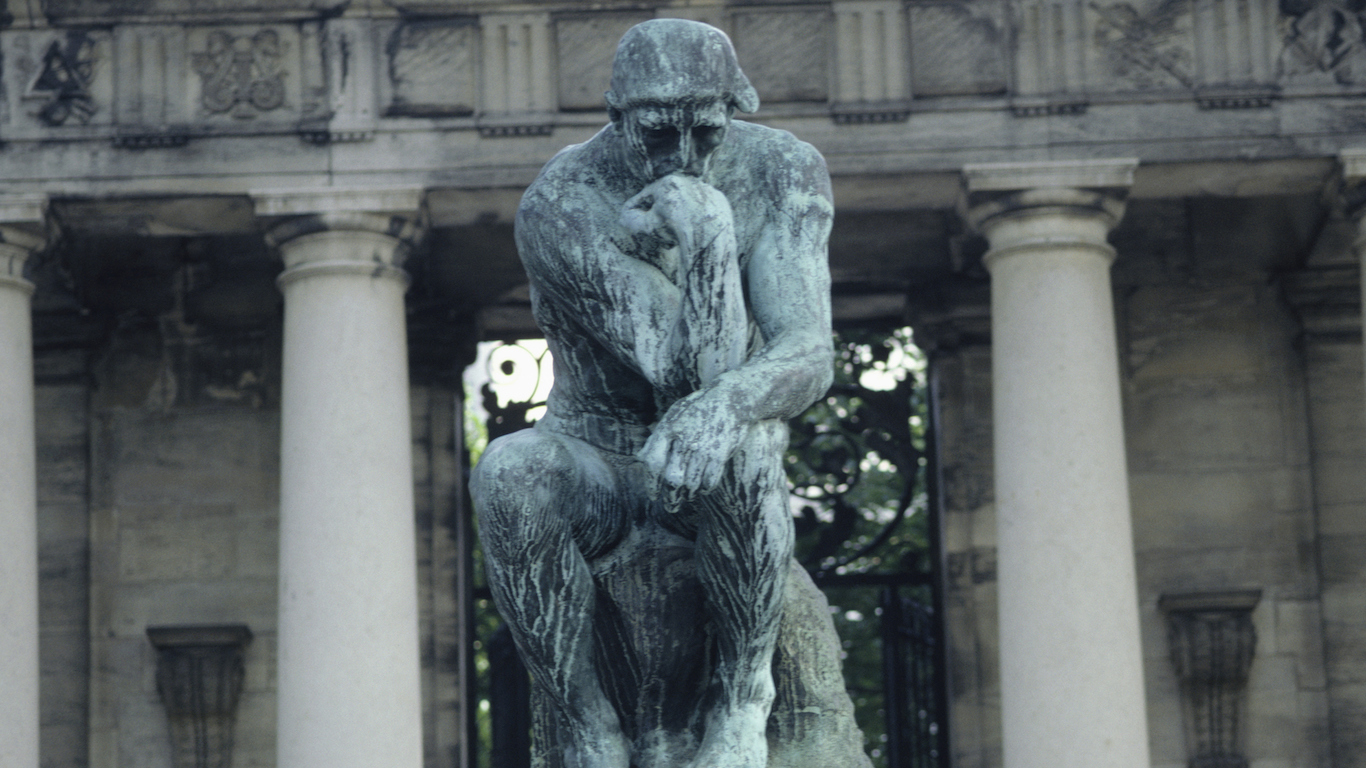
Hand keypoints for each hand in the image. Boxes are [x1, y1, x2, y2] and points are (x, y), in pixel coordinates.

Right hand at [620, 175, 731, 255]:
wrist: (707, 238)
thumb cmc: (675, 230)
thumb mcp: (647, 227)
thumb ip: (632, 220)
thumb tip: (624, 216)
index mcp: (668, 182)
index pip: (648, 194)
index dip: (639, 206)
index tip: (635, 217)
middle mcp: (688, 181)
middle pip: (669, 198)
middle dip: (662, 213)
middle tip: (658, 229)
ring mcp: (706, 189)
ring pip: (688, 202)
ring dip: (681, 214)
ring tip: (677, 232)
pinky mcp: (720, 200)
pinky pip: (705, 208)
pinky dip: (699, 217)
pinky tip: (695, 229)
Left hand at [638, 388, 747, 502]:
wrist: (730, 399)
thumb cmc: (697, 409)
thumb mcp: (673, 416)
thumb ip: (657, 438)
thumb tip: (639, 459)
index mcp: (669, 429)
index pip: (653, 461)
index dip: (651, 482)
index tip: (653, 495)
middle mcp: (684, 440)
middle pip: (672, 478)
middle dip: (670, 497)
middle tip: (671, 506)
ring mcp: (703, 447)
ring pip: (691, 482)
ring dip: (688, 494)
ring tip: (687, 497)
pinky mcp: (720, 454)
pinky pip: (709, 481)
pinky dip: (705, 489)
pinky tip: (702, 489)